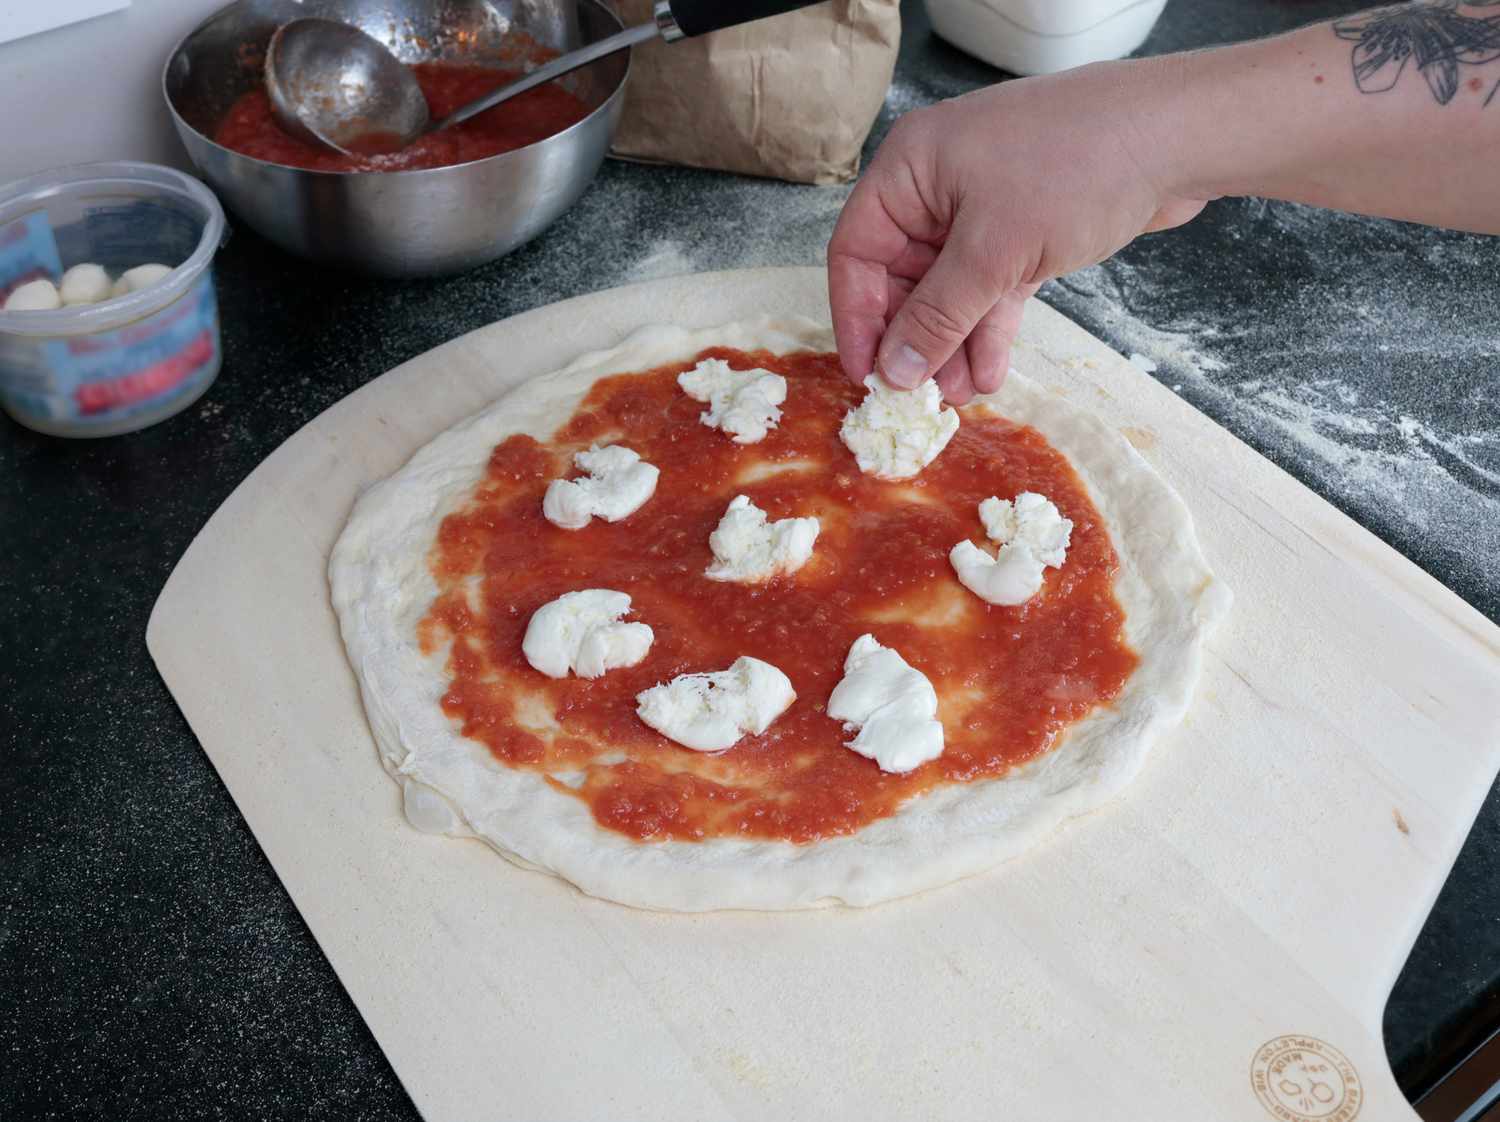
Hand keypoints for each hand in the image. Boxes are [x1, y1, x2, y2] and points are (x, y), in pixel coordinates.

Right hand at [828, 58, 1209, 402]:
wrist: (1177, 135)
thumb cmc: (1078, 164)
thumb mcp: (995, 250)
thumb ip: (938, 315)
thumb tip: (894, 370)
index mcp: (911, 170)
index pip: (857, 253)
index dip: (857, 318)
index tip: (869, 375)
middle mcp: (938, 188)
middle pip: (902, 278)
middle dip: (915, 340)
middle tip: (923, 396)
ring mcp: (982, 210)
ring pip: (949, 291)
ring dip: (952, 344)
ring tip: (960, 395)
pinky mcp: (1023, 232)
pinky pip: (989, 290)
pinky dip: (988, 328)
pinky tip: (989, 370)